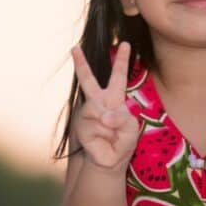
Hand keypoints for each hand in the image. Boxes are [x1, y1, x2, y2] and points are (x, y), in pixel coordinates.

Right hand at [70, 42, 140, 174]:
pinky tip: (103, 139)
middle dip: (81, 64)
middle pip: (89, 81)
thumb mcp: (132, 128)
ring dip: (111, 124)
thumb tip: (104, 115)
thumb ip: (122, 118)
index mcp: (115, 98)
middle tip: (74, 48)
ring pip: (99, 110)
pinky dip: (105, 131)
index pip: (119, 76)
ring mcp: (87, 113)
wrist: (110, 160)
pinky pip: (96, 123)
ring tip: (113, 134)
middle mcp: (99, 102)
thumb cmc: (122, 141)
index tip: (125, 44)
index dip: (122, 61)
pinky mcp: (81, 125)